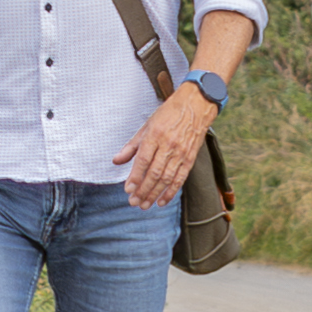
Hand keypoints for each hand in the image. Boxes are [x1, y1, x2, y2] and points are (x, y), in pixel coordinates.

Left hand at [120, 86, 219, 209]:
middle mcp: (168, 145)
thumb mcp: (147, 126)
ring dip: (155, 194)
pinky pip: (180, 178)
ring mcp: (180, 153)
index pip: (143, 161)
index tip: (128, 190)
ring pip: (166, 178)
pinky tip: (162, 201)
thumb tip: (116, 161)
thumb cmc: (168, 114)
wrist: (195, 105)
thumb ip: (131, 146)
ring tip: (145, 205)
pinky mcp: (190, 158)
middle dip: (143, 190)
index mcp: (155, 135)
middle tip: (134, 202)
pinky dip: (171, 191)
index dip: (135, 177)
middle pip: (154, 173)